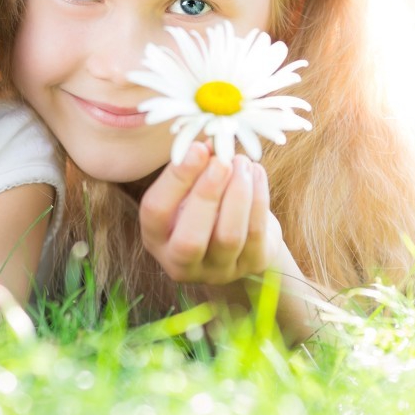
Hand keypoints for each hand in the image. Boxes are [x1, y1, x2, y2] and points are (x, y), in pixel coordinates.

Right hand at [139, 142, 283, 285]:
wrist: (236, 236)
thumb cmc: (201, 204)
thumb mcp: (187, 189)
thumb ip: (192, 169)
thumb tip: (211, 143)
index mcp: (155, 238)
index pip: (155, 212)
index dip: (175, 179)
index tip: (197, 149)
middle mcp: (180, 262)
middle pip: (191, 237)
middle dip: (207, 194)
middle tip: (222, 160)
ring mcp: (218, 270)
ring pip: (229, 237)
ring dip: (238, 194)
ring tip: (241, 162)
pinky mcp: (251, 266)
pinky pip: (256, 234)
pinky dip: (259, 199)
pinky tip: (256, 173)